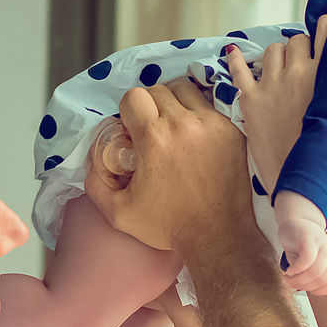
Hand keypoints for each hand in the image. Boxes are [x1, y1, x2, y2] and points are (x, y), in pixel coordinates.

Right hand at [84, 79, 253, 254]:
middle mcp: (184, 124)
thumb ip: (96, 182)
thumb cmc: (170, 227)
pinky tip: (195, 135)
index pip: (133, 97)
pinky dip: (199, 113)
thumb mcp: (118, 212)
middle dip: (149, 106)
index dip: (128, 112)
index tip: (132, 131)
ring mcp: (212, 125)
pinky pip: (211, 106)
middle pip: (159, 89)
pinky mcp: (232, 131)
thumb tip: (94, 156)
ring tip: (173, 126)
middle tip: (151, 129)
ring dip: (175, 102)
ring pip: (186, 90)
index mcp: (154, 138)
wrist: (218, 237)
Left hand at [229, 13, 326, 192]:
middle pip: (296, 41)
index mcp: (325, 77)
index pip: (325, 34)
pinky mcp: (251, 100)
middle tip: (300, 64)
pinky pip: (240, 70)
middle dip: (298, 49)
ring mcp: (273, 85)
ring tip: (278, 68)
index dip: (324, 30)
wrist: (302, 179)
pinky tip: (233, 52)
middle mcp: (299, 74)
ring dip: (276, 56)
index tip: (324, 29)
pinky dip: (235, 59)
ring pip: (272, 50)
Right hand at [277, 208, 326, 295]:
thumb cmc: (300, 244)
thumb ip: (310, 277)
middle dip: (304, 286)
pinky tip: (288, 270)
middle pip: (323, 279)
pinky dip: (296, 269)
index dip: (317, 290)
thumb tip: (303, 290)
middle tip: (290, 283)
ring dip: (298, 280)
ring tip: (287, 278)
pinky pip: (307, 259)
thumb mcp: (308, 264)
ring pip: (315, 271)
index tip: (303, 288)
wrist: (294, 220)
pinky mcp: (310, 238)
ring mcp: (323, 244)